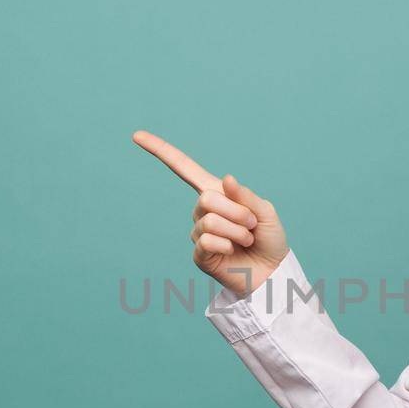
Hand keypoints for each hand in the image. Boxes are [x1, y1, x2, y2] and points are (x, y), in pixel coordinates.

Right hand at [132, 129, 288, 296]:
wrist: (272, 271)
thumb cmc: (269, 239)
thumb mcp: (264, 211)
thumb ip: (245, 196)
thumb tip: (226, 178)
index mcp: (217, 193)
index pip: (184, 168)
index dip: (161, 151)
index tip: (136, 136)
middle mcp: (203, 211)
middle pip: (206, 199)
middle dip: (235, 212)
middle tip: (251, 224)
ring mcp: (199, 233)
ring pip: (210, 222)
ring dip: (236, 231)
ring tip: (246, 240)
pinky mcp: (199, 254)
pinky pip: (207, 241)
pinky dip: (227, 244)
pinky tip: (233, 251)